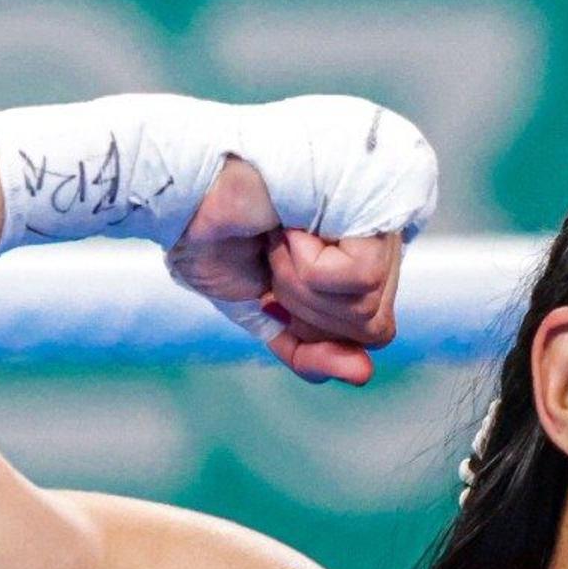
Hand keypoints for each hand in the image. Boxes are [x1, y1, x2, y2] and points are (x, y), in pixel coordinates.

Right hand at [168, 157, 405, 384]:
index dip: (317, 322)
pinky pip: (359, 279)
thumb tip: (362, 374)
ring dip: (301, 283)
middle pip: (375, 328)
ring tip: (280, 235)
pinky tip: (291, 223)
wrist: (183, 194)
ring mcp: (384, 217)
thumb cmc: (218, 238)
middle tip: (273, 256)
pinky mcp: (375, 205)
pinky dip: (308, 265)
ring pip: (367, 307)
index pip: (374, 331)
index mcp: (364, 257)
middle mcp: (385, 235)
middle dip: (306, 309)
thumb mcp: (265, 312)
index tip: (275, 284)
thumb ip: (309, 349)